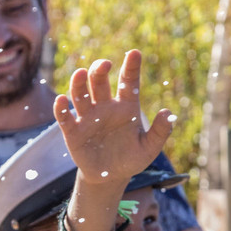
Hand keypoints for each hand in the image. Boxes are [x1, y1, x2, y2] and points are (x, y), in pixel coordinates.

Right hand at [53, 49, 173, 187]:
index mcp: (125, 107)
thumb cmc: (131, 159)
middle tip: (105, 64)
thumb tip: (169, 113)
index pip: (127, 81)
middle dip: (100, 70)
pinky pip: (65, 117)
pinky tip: (61, 100)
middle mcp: (105, 107)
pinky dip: (61, 108)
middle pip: (99, 81)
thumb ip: (160, 132)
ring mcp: (87, 117)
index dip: (131, 67)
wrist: (110, 177)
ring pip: (80, 94)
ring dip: (79, 82)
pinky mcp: (73, 131)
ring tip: (80, 73)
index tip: (135, 53)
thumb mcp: (149, 148)